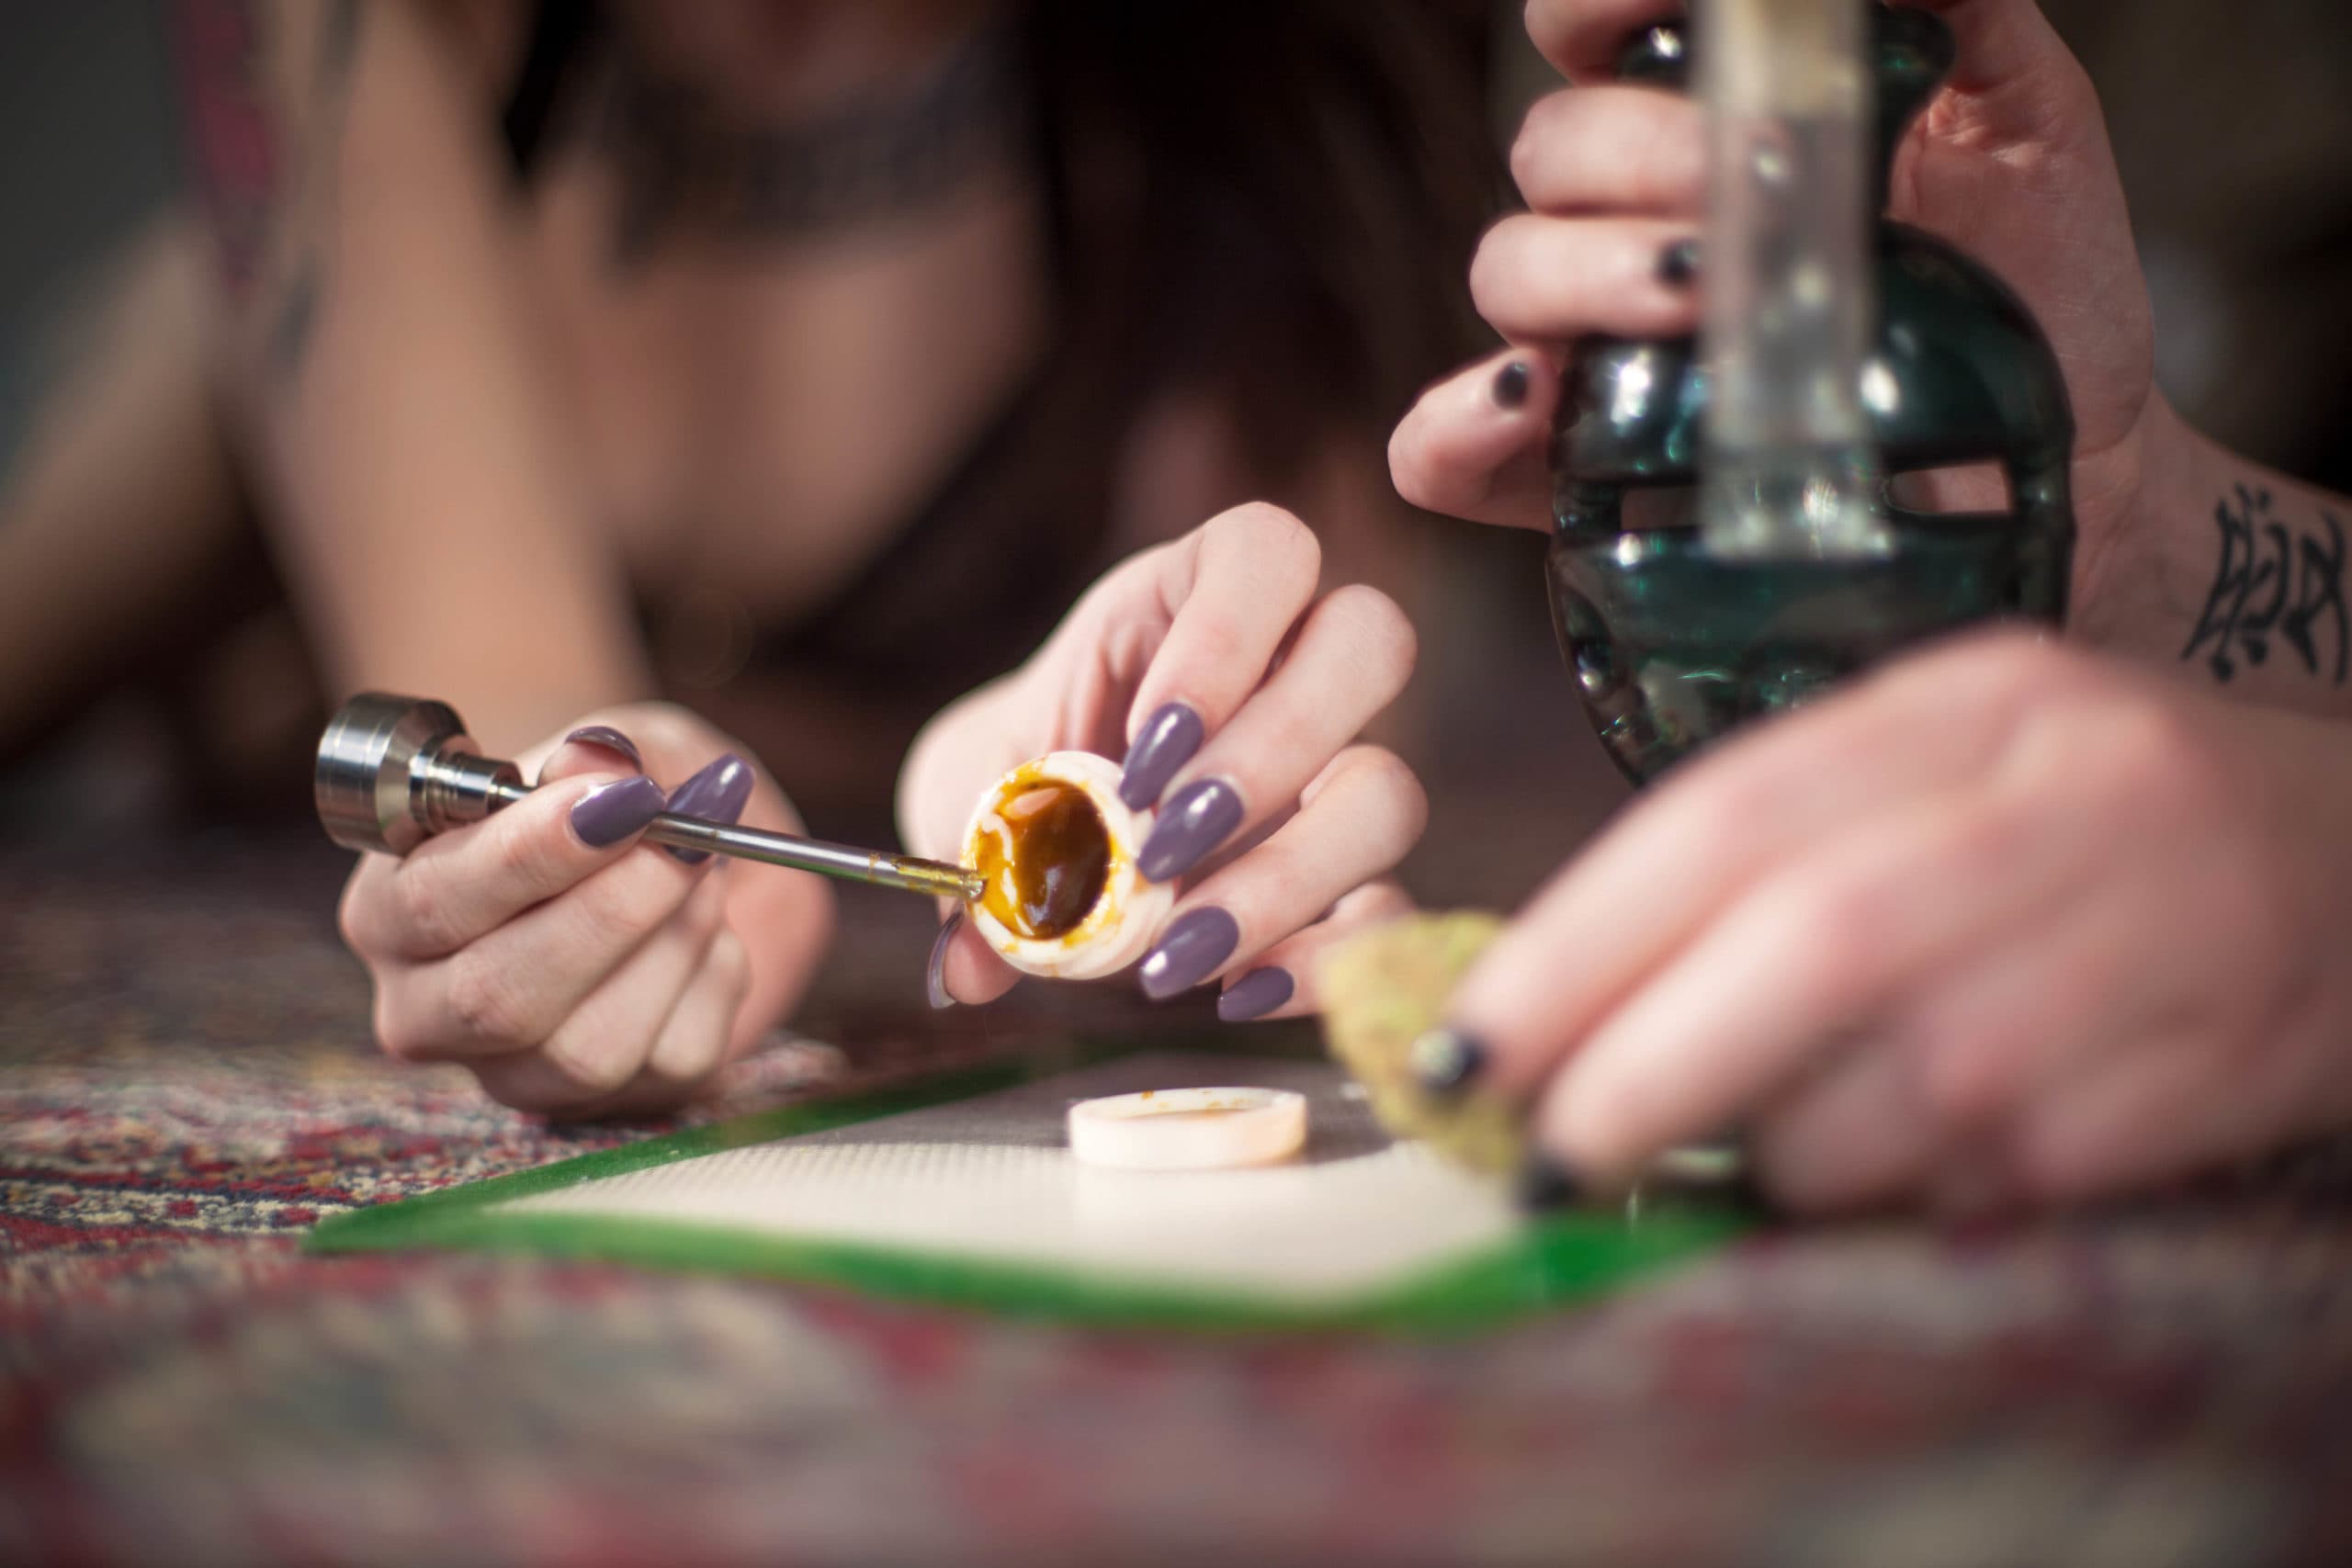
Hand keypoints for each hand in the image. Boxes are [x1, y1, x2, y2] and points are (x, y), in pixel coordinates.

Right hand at [338, 704, 831, 1115]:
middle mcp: (428, 1006)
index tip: (618, 799)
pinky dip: (713, 980)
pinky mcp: (605, 1103)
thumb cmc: (616, 795)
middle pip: (495, 999)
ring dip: (670, 946)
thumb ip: (605, 748)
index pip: (432, 902)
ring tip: (704, 869)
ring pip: (586, 1050)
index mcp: (390, 909)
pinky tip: (710, 931)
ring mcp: (513, 1070)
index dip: (529, 854)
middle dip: (607, 914)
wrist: (682, 856)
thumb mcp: (619, 748)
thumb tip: (597, 755)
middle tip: (682, 839)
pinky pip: (672, 1061)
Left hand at [898, 503, 1425, 1019]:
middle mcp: (1290, 667)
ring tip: (1175, 946)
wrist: (1042, 856)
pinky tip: (1232, 993)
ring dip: (1288, 874)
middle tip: (1164, 840)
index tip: (1144, 743)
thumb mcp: (971, 799)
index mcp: (1191, 598)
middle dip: (1274, 750)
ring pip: (1389, 791)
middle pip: (1372, 642)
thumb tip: (967, 963)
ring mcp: (1335, 770)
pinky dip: (1320, 960)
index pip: (1266, 552)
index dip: (1226, 638)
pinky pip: (1387, 911)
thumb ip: (971, 862)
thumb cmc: (1018, 791)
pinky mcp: (1351, 874)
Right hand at [1389, 0, 2163, 607]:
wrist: (2070, 437)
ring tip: (1701, 297)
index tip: (1671, 12)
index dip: (1599, 1)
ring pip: (1507, 270)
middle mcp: (1634, 210)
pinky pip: (1455, 448)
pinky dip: (1460, 428)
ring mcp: (1604, 335)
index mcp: (1707, 104)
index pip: (1587, 22)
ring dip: (1584, 274)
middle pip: (1550, 145)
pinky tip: (1527, 407)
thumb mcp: (2023, 103)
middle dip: (1642, 153)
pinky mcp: (1590, 465)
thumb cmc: (2034, 263)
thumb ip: (1951, 5)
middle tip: (1761, 179)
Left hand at [1433, 631, 2351, 1211]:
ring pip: (1897, 1092)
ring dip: (1768, 1151)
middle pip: (1807, 951)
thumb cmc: (2084, 816)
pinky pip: (1989, 1176)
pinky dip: (1892, 1192)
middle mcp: (2059, 809)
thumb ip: (1770, 843)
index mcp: (1967, 707)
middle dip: (1636, 1071)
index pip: (1727, 821)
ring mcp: (2139, 948)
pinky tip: (1866, 1168)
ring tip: (1720, 1151)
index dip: (1573, 947)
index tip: (1462, 1043)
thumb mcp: (1937, 761)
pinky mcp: (2196, 1082)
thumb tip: (1554, 983)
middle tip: (1537, 1151)